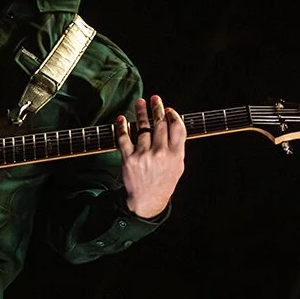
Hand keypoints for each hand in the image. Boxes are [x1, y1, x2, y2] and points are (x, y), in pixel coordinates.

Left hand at [115, 96, 185, 217]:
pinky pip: (124, 138)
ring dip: (141, 112)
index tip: (168, 109)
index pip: (177, 127)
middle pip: (160, 124)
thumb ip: (177, 145)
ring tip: (140, 102)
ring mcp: (144, 155)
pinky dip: (122, 127)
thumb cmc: (164, 180)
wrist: (147, 200)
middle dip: (157, 108)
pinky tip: (122, 118)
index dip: (172, 115)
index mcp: (176, 155)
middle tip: (155, 98)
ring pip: (142, 127)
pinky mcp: (129, 159)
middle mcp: (161, 153)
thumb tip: (173, 122)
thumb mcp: (178, 165)